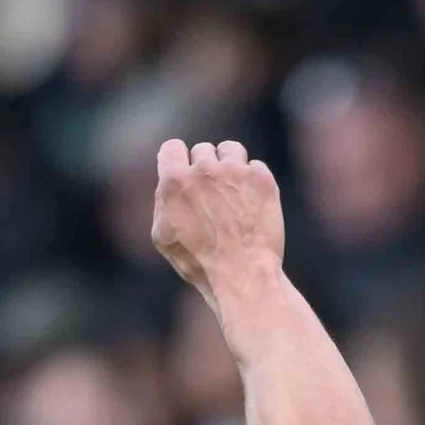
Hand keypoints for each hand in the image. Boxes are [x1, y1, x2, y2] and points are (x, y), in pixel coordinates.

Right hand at [152, 138, 283, 302]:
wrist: (242, 275)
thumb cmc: (199, 263)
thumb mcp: (164, 237)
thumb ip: (163, 201)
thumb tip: (168, 181)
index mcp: (174, 182)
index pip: (172, 148)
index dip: (178, 161)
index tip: (185, 174)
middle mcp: (204, 170)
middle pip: (202, 150)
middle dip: (205, 169)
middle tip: (212, 198)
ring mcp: (235, 171)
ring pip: (230, 150)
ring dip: (229, 166)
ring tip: (232, 195)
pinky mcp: (261, 179)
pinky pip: (255, 167)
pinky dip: (253, 183)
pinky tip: (250, 206)